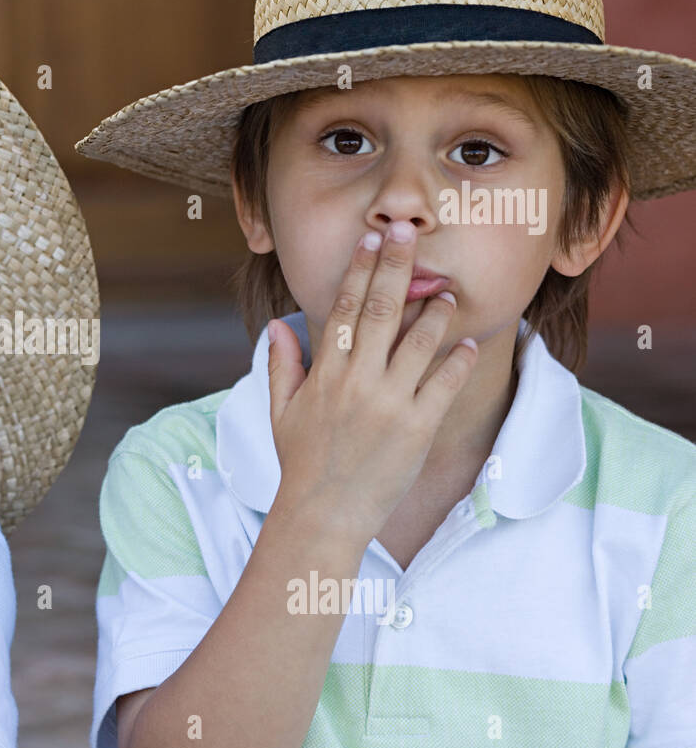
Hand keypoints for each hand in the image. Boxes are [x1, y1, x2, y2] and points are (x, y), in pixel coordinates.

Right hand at [267, 221, 477, 540]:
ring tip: (448, 291)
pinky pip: (443, 384)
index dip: (360, 271)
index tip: (372, 239)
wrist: (323, 514)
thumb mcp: (281, 412)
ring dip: (436, 312)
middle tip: (409, 232)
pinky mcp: (416, 429)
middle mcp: (356, 382)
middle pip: (382, 311)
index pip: (345, 309)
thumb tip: (278, 326)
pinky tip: (470, 341)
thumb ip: (282, 365)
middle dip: (396, 267)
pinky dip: (459, 360)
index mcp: (325, 374)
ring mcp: (388, 404)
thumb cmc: (302, 464)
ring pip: (418, 342)